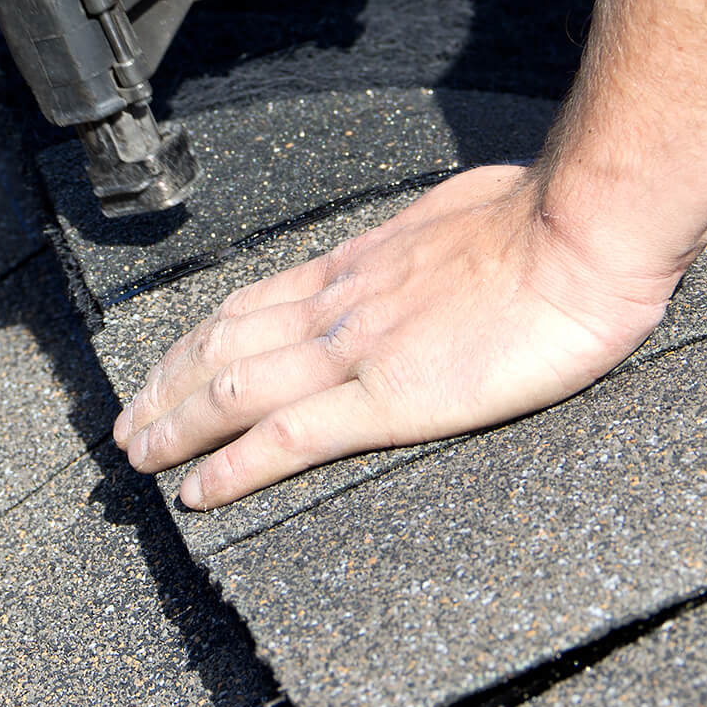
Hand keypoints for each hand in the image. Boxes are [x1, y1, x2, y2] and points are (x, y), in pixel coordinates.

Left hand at [111, 166, 678, 508]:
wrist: (580, 235)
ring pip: (234, 390)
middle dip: (165, 386)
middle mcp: (336, 305)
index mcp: (356, 264)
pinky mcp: (388, 398)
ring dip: (175, 426)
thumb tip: (423, 243)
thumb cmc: (541, 219)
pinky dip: (233, 467)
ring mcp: (355, 350)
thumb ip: (420, 241)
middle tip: (126, 423)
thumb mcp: (454, 214)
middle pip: (222, 346)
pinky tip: (200, 492)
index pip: (251, 303)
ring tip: (139, 457)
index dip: (198, 340)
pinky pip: (288, 438)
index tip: (167, 367)